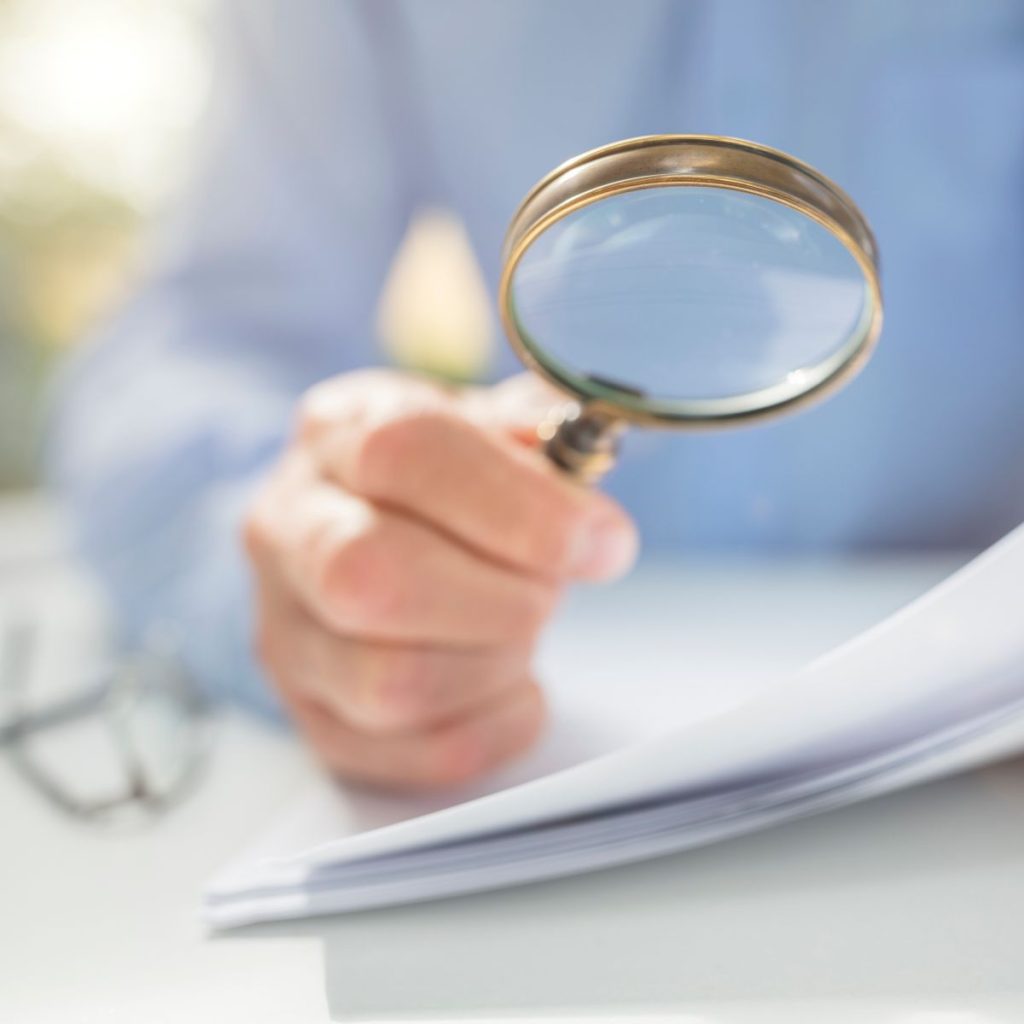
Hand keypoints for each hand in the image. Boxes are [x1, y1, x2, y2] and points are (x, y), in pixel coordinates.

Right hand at [242, 370, 637, 788]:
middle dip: (498, 600)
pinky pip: (407, 755)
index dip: (520, 506)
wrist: (376, 528)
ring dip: (494, 666)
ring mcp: (287, 630)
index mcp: (336, 430)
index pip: (406, 452)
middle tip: (550, 593)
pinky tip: (515, 688)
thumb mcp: (490, 425)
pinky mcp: (312, 713)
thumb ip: (542, 439)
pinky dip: (490, 730)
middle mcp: (288, 527)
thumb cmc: (448, 480)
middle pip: (371, 577)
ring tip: (523, 631)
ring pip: (387, 684)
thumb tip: (584, 506)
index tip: (601, 543)